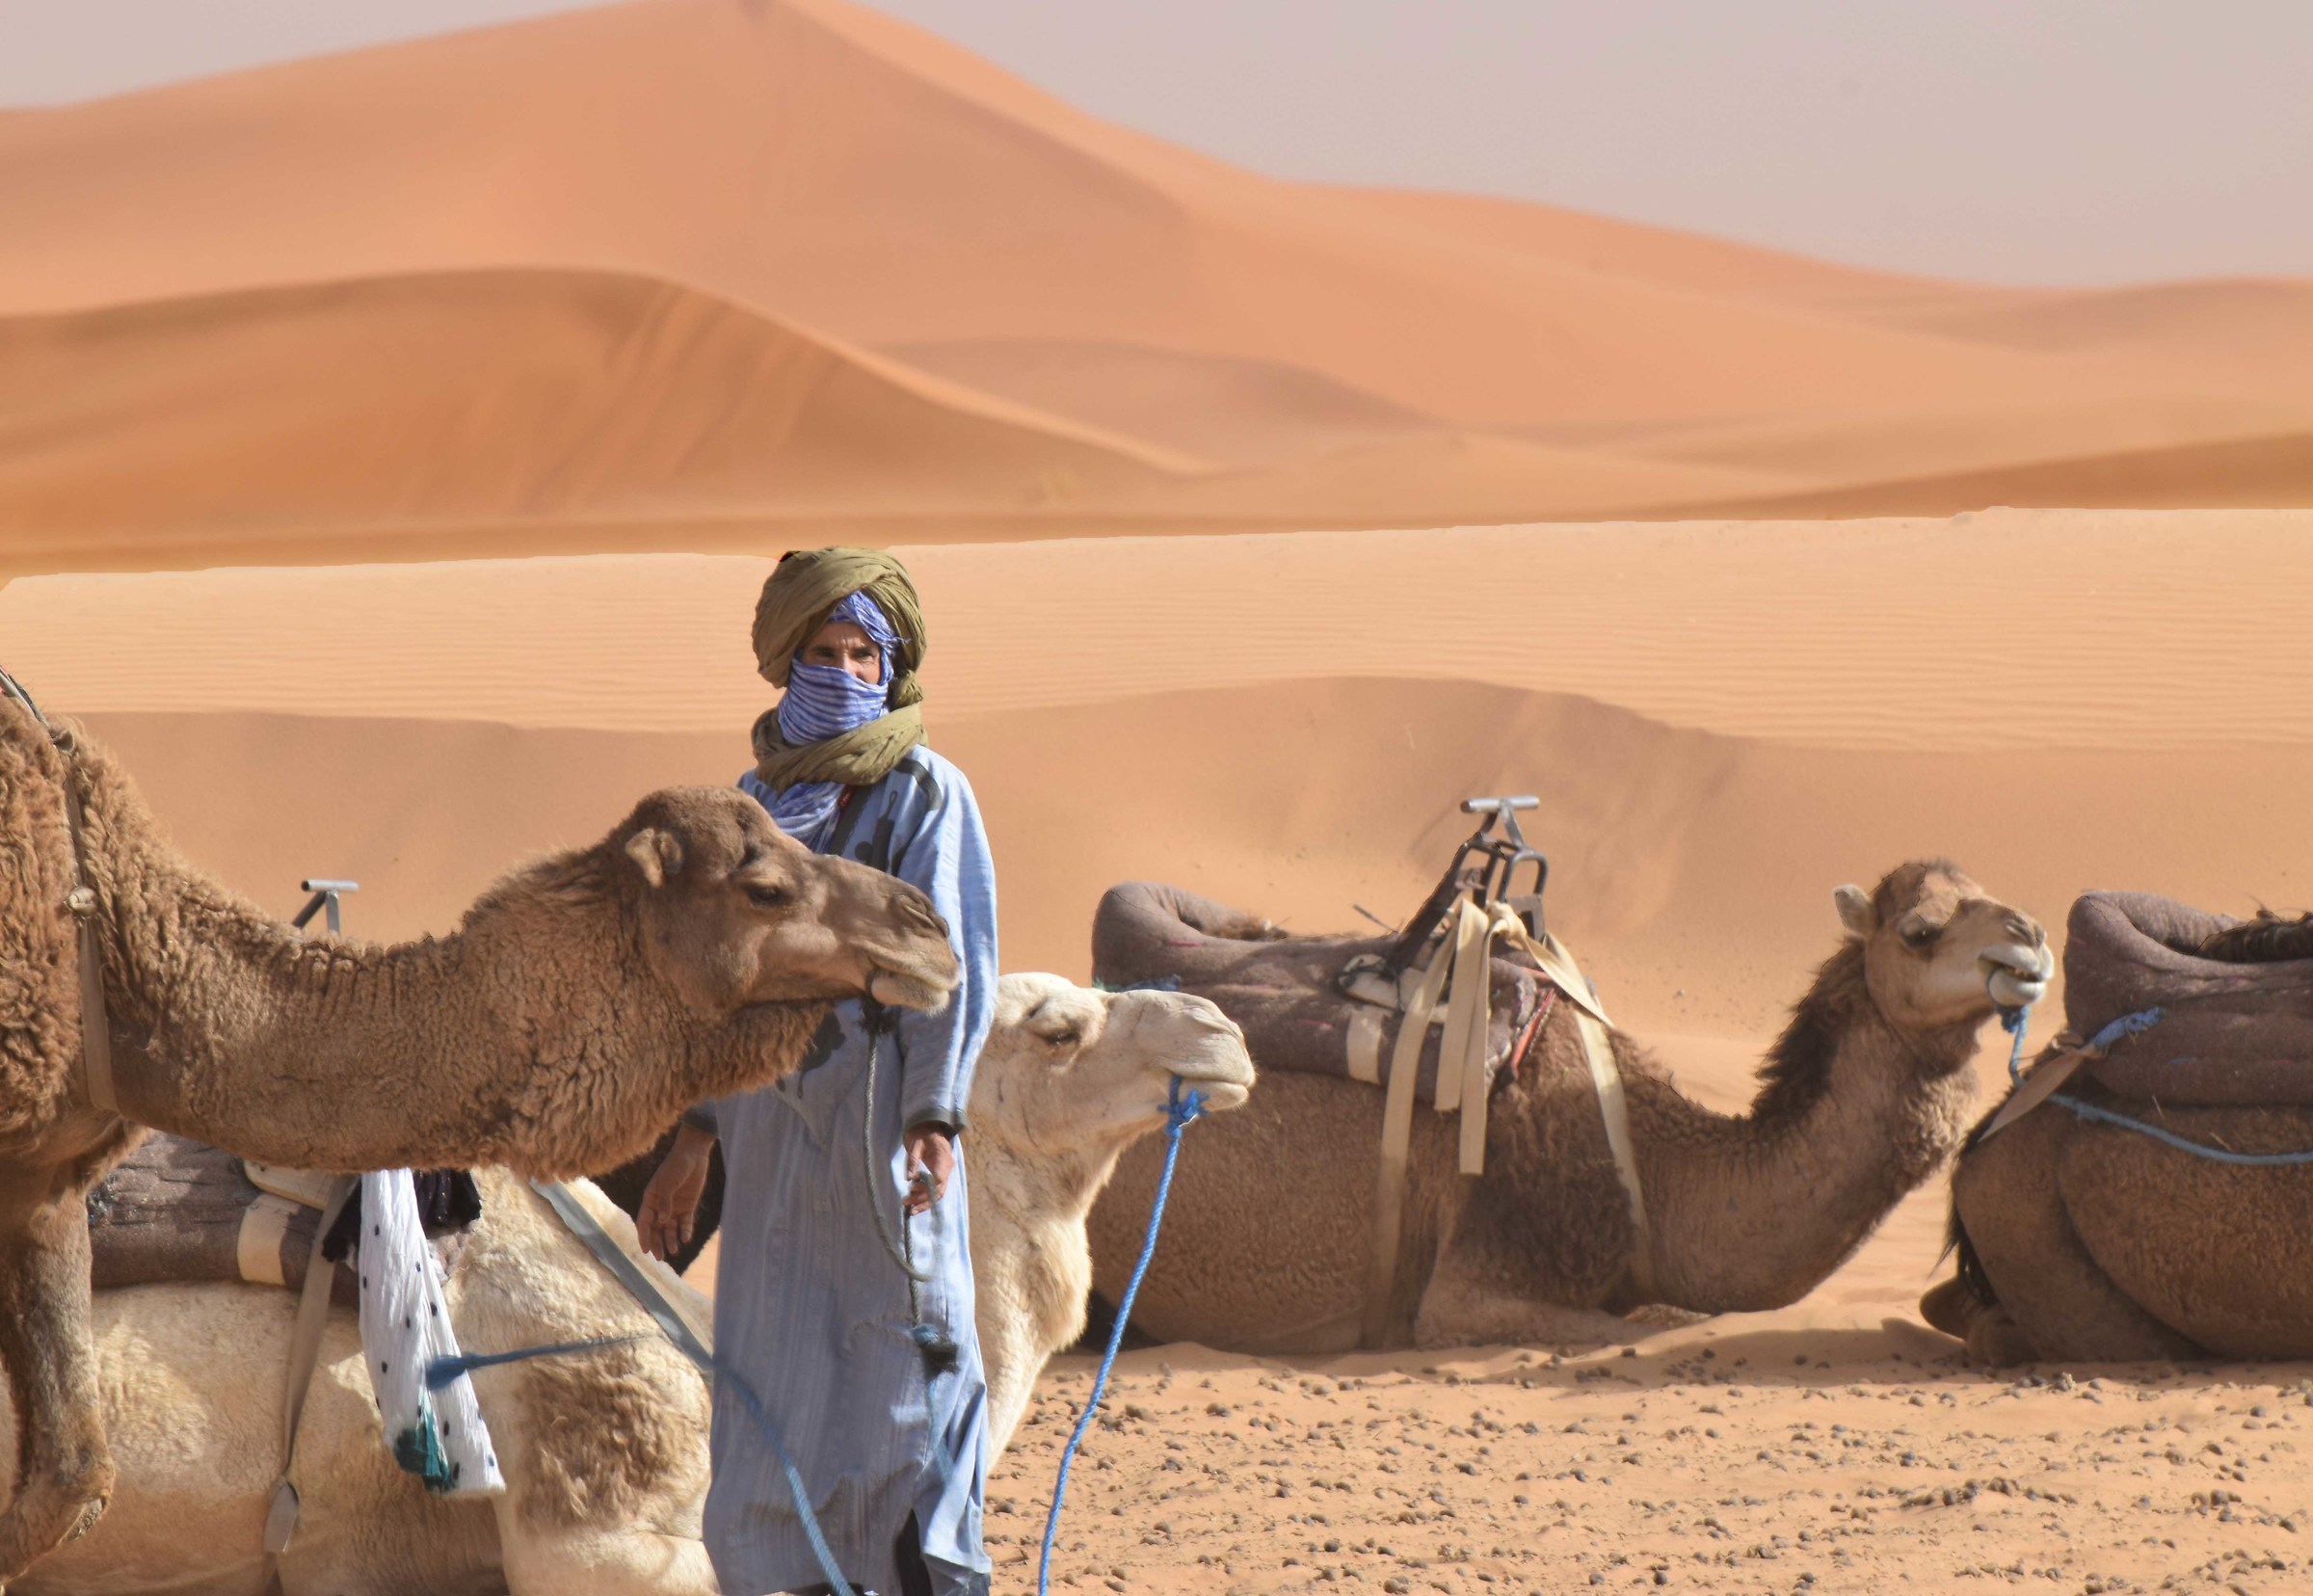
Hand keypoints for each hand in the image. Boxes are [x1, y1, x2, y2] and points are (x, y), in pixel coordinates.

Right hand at [638, 1123, 714, 1260]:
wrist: (694, 1154)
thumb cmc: (676, 1166)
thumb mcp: (668, 1183)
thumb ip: (665, 1202)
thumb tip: (662, 1222)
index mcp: (651, 1199)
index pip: (644, 1222)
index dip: (644, 1236)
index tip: (645, 1251)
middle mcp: (661, 1206)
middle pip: (657, 1229)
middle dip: (657, 1243)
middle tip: (660, 1258)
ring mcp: (675, 1206)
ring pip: (670, 1229)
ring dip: (671, 1240)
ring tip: (674, 1252)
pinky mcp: (688, 1206)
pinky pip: (685, 1222)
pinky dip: (685, 1231)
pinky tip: (685, 1239)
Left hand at [902, 1124, 954, 1215]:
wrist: (929, 1127)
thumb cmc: (922, 1133)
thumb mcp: (915, 1144)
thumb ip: (913, 1161)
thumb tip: (908, 1179)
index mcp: (943, 1158)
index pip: (939, 1178)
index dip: (926, 1187)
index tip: (912, 1188)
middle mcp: (947, 1167)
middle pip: (938, 1189)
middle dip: (922, 1198)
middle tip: (906, 1202)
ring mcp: (946, 1172)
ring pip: (939, 1193)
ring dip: (925, 1202)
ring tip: (910, 1209)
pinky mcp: (941, 1175)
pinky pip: (937, 1190)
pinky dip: (928, 1199)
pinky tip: (917, 1204)